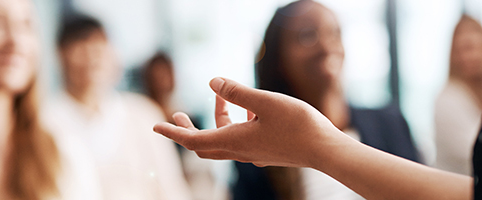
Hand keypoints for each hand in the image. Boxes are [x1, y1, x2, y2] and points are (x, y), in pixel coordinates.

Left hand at [153, 77, 349, 167]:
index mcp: (234, 141)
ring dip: (218, 120)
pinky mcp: (266, 151)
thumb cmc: (297, 125)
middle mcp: (240, 151)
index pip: (193, 141)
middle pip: (204, 145)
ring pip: (225, 140)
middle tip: (178, 114)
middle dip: (188, 129)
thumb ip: (237, 92)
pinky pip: (241, 140)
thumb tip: (213, 81)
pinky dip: (236, 124)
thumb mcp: (264, 101)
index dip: (172, 132)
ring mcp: (254, 153)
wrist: (326, 150)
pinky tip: (250, 109)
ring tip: (222, 96)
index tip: (155, 126)